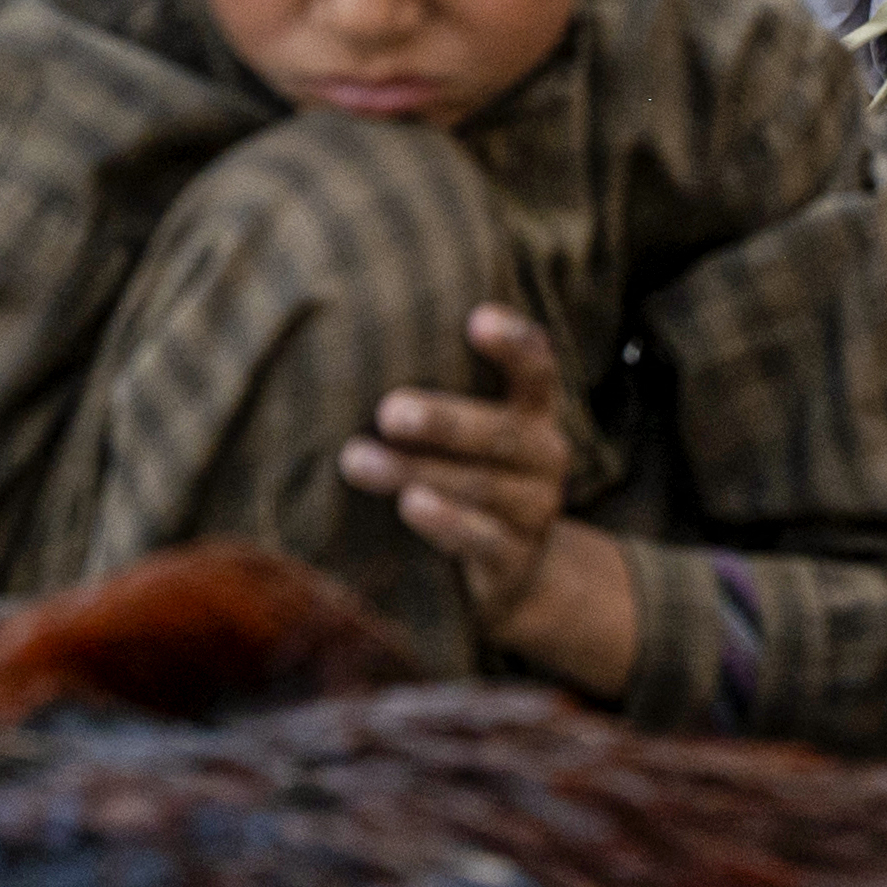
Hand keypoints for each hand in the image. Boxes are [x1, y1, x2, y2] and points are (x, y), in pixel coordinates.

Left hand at [341, 303, 634, 696]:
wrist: (513, 568)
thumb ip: (431, 399)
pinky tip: (409, 504)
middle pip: (503, 432)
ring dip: (416, 471)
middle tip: (389, 411)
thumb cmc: (465, 477)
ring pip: (481, 485)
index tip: (477, 319)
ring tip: (356, 461)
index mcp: (534, 413)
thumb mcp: (465, 436)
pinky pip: (482, 538)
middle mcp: (545, 455)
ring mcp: (535, 508)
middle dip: (445, 421)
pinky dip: (446, 521)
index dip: (514, 344)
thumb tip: (341, 357)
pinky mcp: (516, 557)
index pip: (537, 369)